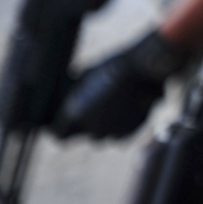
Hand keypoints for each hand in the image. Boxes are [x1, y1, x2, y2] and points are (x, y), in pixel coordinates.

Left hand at [51, 31, 180, 139]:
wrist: (144, 71)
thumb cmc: (114, 68)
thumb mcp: (88, 73)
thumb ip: (78, 88)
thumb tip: (74, 86)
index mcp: (75, 114)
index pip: (59, 134)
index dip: (58, 129)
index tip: (61, 123)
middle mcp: (91, 128)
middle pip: (82, 135)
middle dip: (84, 125)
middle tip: (90, 110)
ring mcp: (112, 131)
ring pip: (102, 135)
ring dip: (104, 126)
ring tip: (111, 108)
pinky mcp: (130, 131)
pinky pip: (120, 133)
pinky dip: (121, 126)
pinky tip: (125, 109)